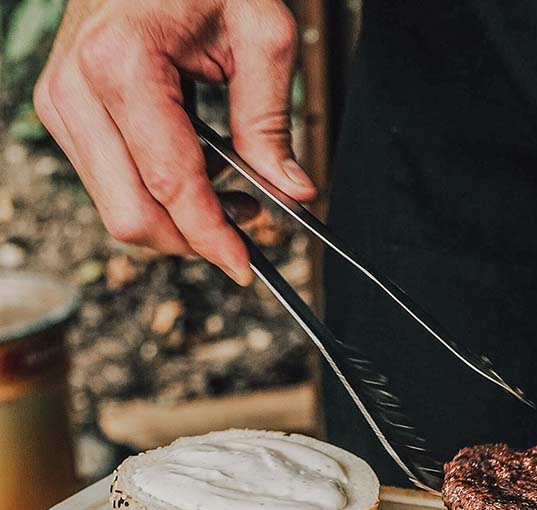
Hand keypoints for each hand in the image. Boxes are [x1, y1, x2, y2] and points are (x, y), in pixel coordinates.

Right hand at [34, 0, 316, 284]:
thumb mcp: (261, 35)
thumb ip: (271, 119)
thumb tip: (293, 192)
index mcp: (122, 64)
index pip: (170, 182)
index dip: (212, 235)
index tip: (246, 266)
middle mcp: (76, 87)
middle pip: (131, 212)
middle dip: (193, 238)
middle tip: (249, 230)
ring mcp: (61, 101)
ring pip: (116, 206)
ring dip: (177, 220)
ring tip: (233, 195)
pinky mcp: (63, 110)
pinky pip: (109, 181)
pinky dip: (157, 194)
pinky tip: (199, 173)